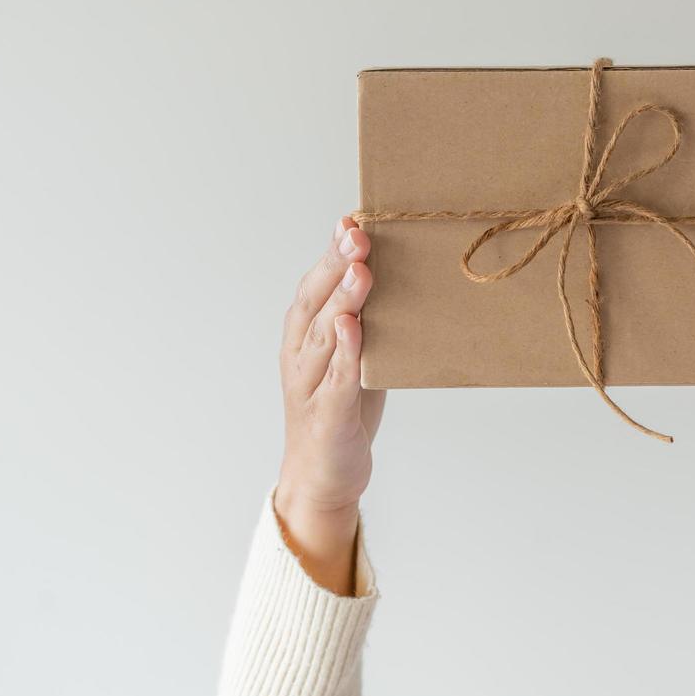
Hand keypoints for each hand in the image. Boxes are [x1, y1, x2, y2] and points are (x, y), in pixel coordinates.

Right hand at [274, 214, 383, 593]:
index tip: (351, 218)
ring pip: (323, 336)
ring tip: (360, 272)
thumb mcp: (355, 354)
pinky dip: (344, 356)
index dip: (331, 250)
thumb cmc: (342, 407)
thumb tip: (394, 270)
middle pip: (316, 301)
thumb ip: (365, 316)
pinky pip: (336, 382)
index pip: (315, 283)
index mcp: (305, 334)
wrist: (322, 477)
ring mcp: (310, 385)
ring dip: (342, 301)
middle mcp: (301, 354)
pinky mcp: (328, 417)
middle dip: (336, 265)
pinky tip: (353, 332)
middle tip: (357, 234)